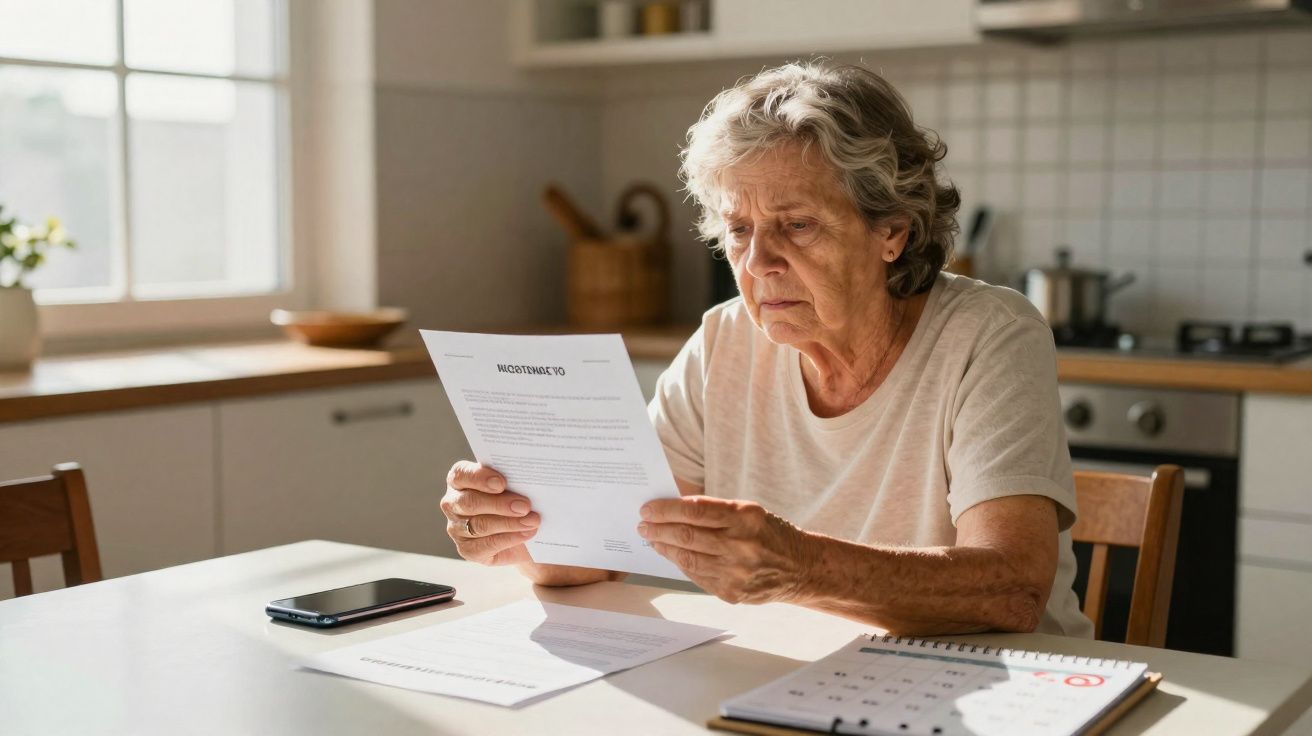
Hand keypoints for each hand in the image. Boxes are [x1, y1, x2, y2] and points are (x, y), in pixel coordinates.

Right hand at [440, 461, 538, 565]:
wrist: (521, 533)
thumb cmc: (514, 500)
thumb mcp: (513, 486)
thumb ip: (512, 481)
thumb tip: (526, 482)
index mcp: (459, 480)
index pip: (461, 474)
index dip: (480, 478)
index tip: (502, 483)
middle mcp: (453, 503)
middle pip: (470, 502)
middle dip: (499, 504)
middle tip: (525, 506)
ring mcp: (456, 528)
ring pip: (479, 526)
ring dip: (509, 523)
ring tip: (532, 521)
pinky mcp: (467, 549)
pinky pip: (487, 545)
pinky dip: (510, 539)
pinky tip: (526, 533)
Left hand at [637, 496, 815, 604]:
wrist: (800, 569)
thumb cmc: (769, 533)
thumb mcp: (749, 512)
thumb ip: (714, 511)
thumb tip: (673, 509)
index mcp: (745, 517)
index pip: (695, 510)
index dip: (666, 509)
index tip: (648, 509)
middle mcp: (741, 545)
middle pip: (686, 536)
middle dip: (658, 529)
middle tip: (642, 524)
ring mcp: (736, 572)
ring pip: (687, 558)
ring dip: (664, 547)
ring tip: (653, 539)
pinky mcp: (732, 592)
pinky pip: (696, 576)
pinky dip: (681, 564)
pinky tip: (672, 555)